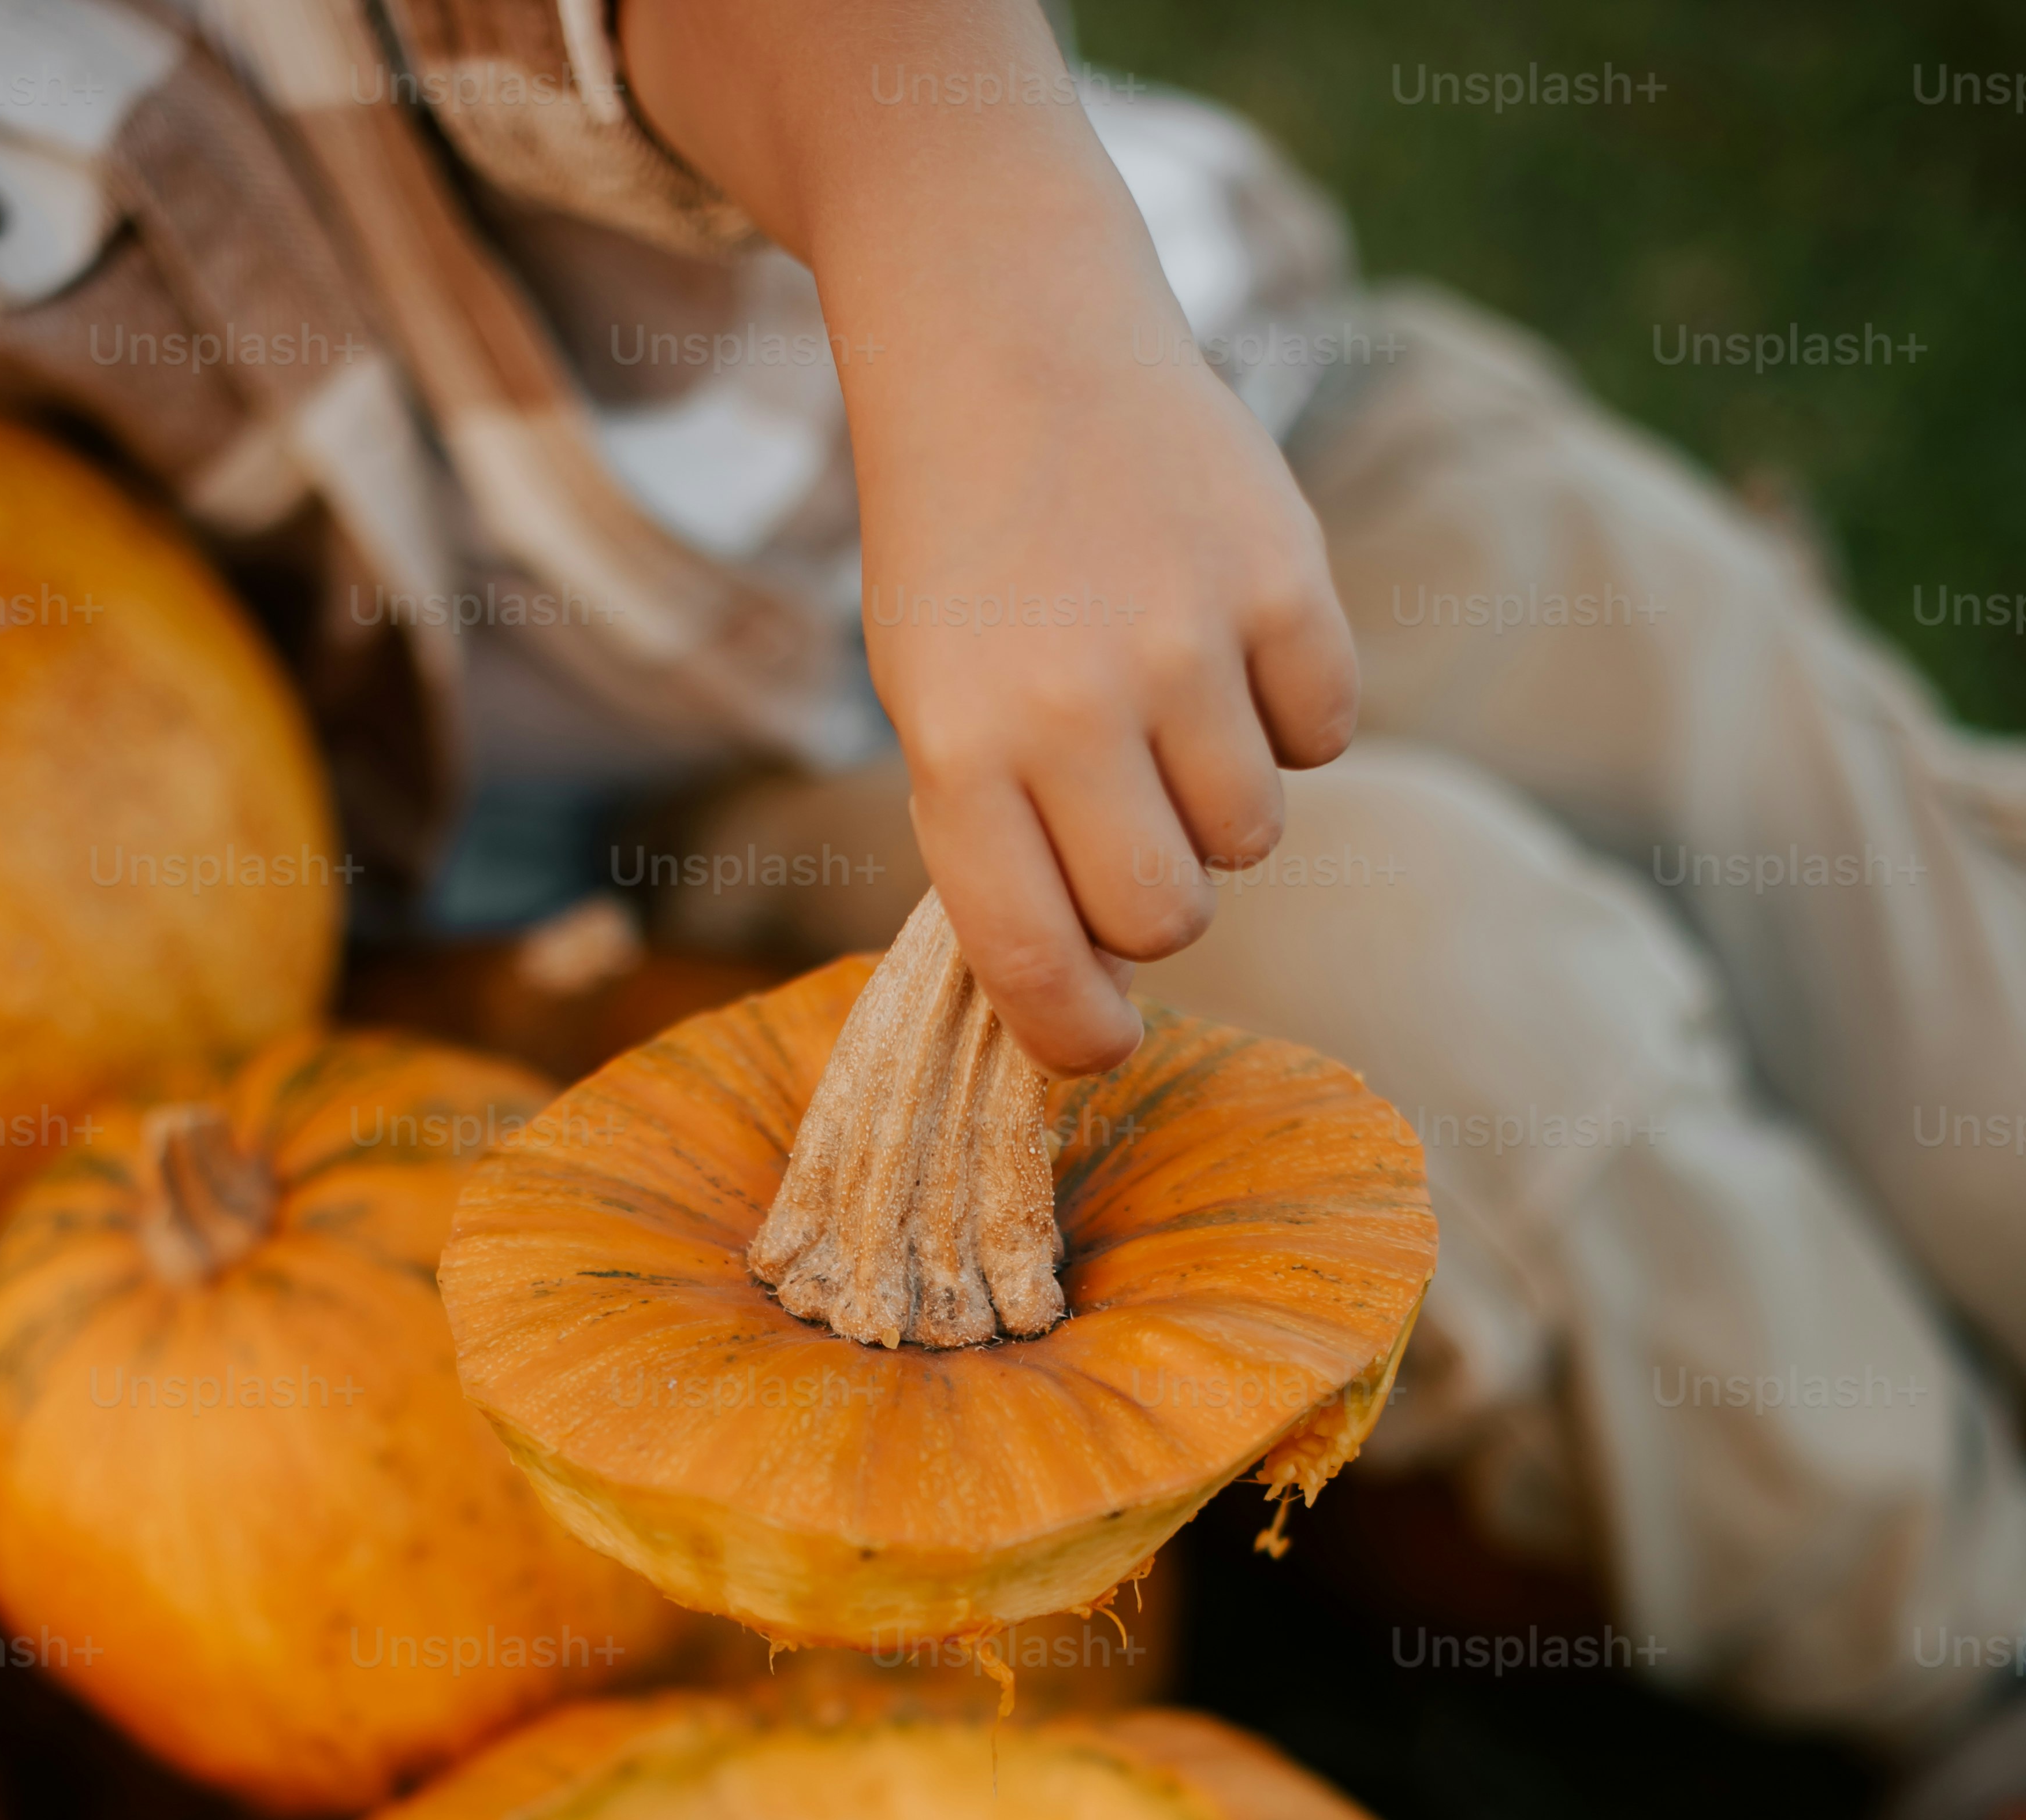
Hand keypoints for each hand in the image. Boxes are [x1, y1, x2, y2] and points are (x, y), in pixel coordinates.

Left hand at [845, 262, 1355, 1071]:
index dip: (1077, 1035)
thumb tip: (1084, 1000)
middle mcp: (1073, 704)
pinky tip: (1226, 637)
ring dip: (1217, 801)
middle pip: (1166, 917)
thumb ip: (999, 848)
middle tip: (1122, 818)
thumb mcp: (933, 705)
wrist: (1010, 337)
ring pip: (1250, 837)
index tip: (1097, 1042)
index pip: (1038, 962)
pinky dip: (1289, 711)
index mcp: (961, 751)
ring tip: (1163, 702)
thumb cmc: (967, 561)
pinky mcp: (1284, 576)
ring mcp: (1186, 638)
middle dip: (1152, 901)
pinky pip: (1326, 735)